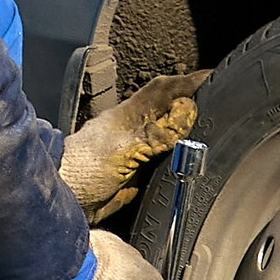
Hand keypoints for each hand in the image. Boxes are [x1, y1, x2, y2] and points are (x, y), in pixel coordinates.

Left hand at [59, 71, 208, 220]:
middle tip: (218, 96)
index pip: (164, 90)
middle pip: (169, 108)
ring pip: (168, 131)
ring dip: (187, 125)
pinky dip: (178, 152)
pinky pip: (164, 157)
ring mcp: (134, 150)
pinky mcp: (135, 173)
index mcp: (128, 116)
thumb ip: (155, 133)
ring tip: (211, 121)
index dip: (189, 82)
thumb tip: (186, 111)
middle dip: (192, 100)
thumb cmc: (79, 172)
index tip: (213, 76)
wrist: (61, 203)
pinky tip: (189, 156)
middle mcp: (133, 129)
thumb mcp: (121, 150)